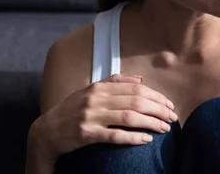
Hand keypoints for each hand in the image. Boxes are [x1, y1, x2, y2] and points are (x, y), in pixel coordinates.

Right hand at [33, 74, 177, 158]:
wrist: (47, 131)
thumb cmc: (72, 110)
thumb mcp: (90, 91)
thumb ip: (114, 83)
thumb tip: (140, 80)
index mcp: (99, 87)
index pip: (135, 89)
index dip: (156, 96)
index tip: (169, 104)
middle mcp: (95, 99)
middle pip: (135, 101)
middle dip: (158, 109)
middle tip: (173, 117)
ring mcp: (91, 116)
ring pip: (129, 117)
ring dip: (151, 122)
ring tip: (165, 128)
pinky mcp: (87, 134)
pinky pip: (115, 135)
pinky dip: (133, 137)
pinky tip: (147, 139)